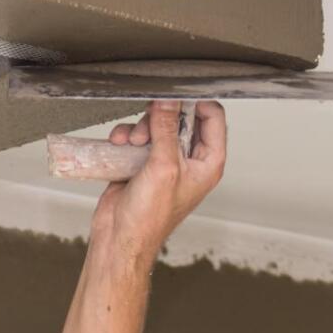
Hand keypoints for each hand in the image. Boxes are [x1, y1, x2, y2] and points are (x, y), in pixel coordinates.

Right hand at [87, 100, 226, 259]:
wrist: (120, 237)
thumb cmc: (150, 218)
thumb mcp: (163, 166)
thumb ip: (166, 128)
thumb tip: (168, 99)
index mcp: (208, 163)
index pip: (213, 118)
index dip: (197, 102)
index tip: (175, 94)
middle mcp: (189, 161)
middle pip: (182, 118)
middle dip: (162, 116)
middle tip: (149, 125)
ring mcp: (165, 161)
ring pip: (157, 124)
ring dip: (141, 128)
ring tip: (132, 142)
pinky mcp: (143, 163)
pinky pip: (137, 137)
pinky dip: (127, 137)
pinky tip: (119, 144)